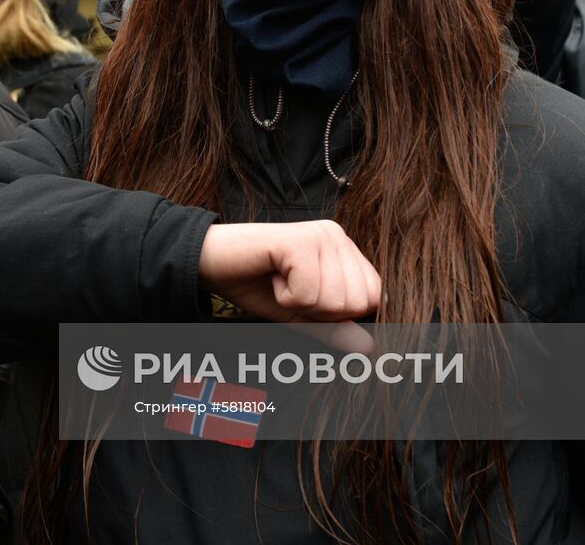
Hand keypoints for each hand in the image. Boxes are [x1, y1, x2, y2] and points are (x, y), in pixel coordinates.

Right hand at [197, 220, 381, 352]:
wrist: (211, 263)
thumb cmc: (257, 286)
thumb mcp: (301, 315)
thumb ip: (335, 330)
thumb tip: (369, 348)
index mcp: (344, 250)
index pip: (373, 299)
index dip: (338, 314)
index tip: (305, 296)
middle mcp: (337, 236)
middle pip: (357, 304)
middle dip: (320, 311)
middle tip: (290, 289)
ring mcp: (320, 235)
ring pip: (334, 301)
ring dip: (300, 304)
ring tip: (280, 280)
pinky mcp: (299, 241)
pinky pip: (308, 293)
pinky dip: (286, 297)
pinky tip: (272, 275)